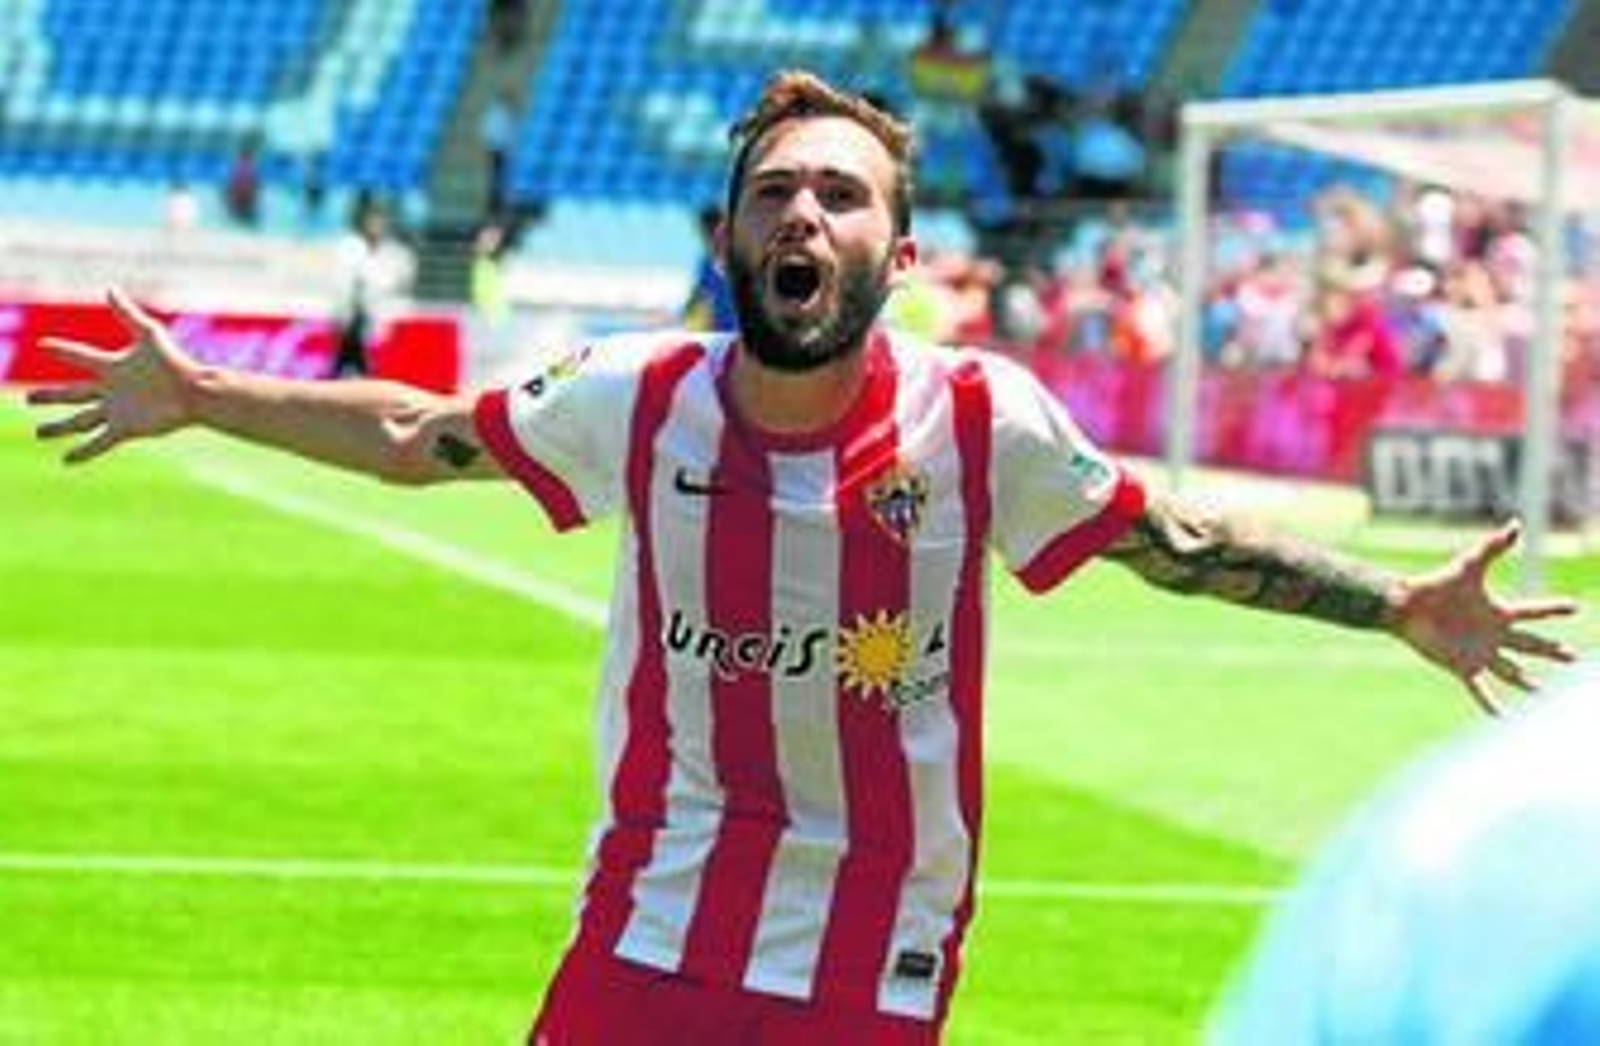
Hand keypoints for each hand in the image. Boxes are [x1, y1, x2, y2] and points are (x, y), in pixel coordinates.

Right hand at [26, 288, 197, 463]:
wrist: (194, 392)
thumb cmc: (174, 362)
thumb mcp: (149, 335)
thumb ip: (127, 314)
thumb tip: (109, 288)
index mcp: (112, 366)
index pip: (79, 356)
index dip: (61, 349)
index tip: (43, 344)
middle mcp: (110, 390)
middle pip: (72, 393)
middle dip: (50, 396)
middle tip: (29, 399)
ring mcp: (116, 411)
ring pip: (79, 420)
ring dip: (58, 428)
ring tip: (38, 433)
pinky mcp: (125, 428)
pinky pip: (99, 442)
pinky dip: (82, 452)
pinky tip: (66, 461)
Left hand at [1392, 520, 1579, 714]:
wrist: (1405, 606)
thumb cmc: (1436, 584)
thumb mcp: (1469, 565)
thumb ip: (1493, 547)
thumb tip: (1516, 524)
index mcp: (1498, 612)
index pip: (1533, 611)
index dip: (1554, 609)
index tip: (1577, 608)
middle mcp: (1493, 635)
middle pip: (1530, 645)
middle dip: (1553, 652)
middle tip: (1575, 659)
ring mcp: (1479, 653)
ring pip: (1511, 671)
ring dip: (1528, 683)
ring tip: (1544, 695)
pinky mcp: (1462, 667)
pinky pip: (1481, 690)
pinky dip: (1491, 704)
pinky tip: (1504, 719)